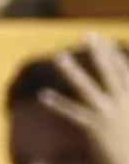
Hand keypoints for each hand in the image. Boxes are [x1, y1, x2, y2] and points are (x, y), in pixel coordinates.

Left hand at [38, 33, 128, 163]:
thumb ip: (126, 111)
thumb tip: (121, 102)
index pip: (127, 71)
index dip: (115, 55)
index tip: (106, 41)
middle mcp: (125, 103)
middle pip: (110, 71)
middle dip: (98, 51)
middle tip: (88, 34)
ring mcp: (108, 115)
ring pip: (87, 87)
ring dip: (71, 71)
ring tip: (59, 56)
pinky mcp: (94, 130)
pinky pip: (72, 113)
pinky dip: (57, 104)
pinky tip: (43, 96)